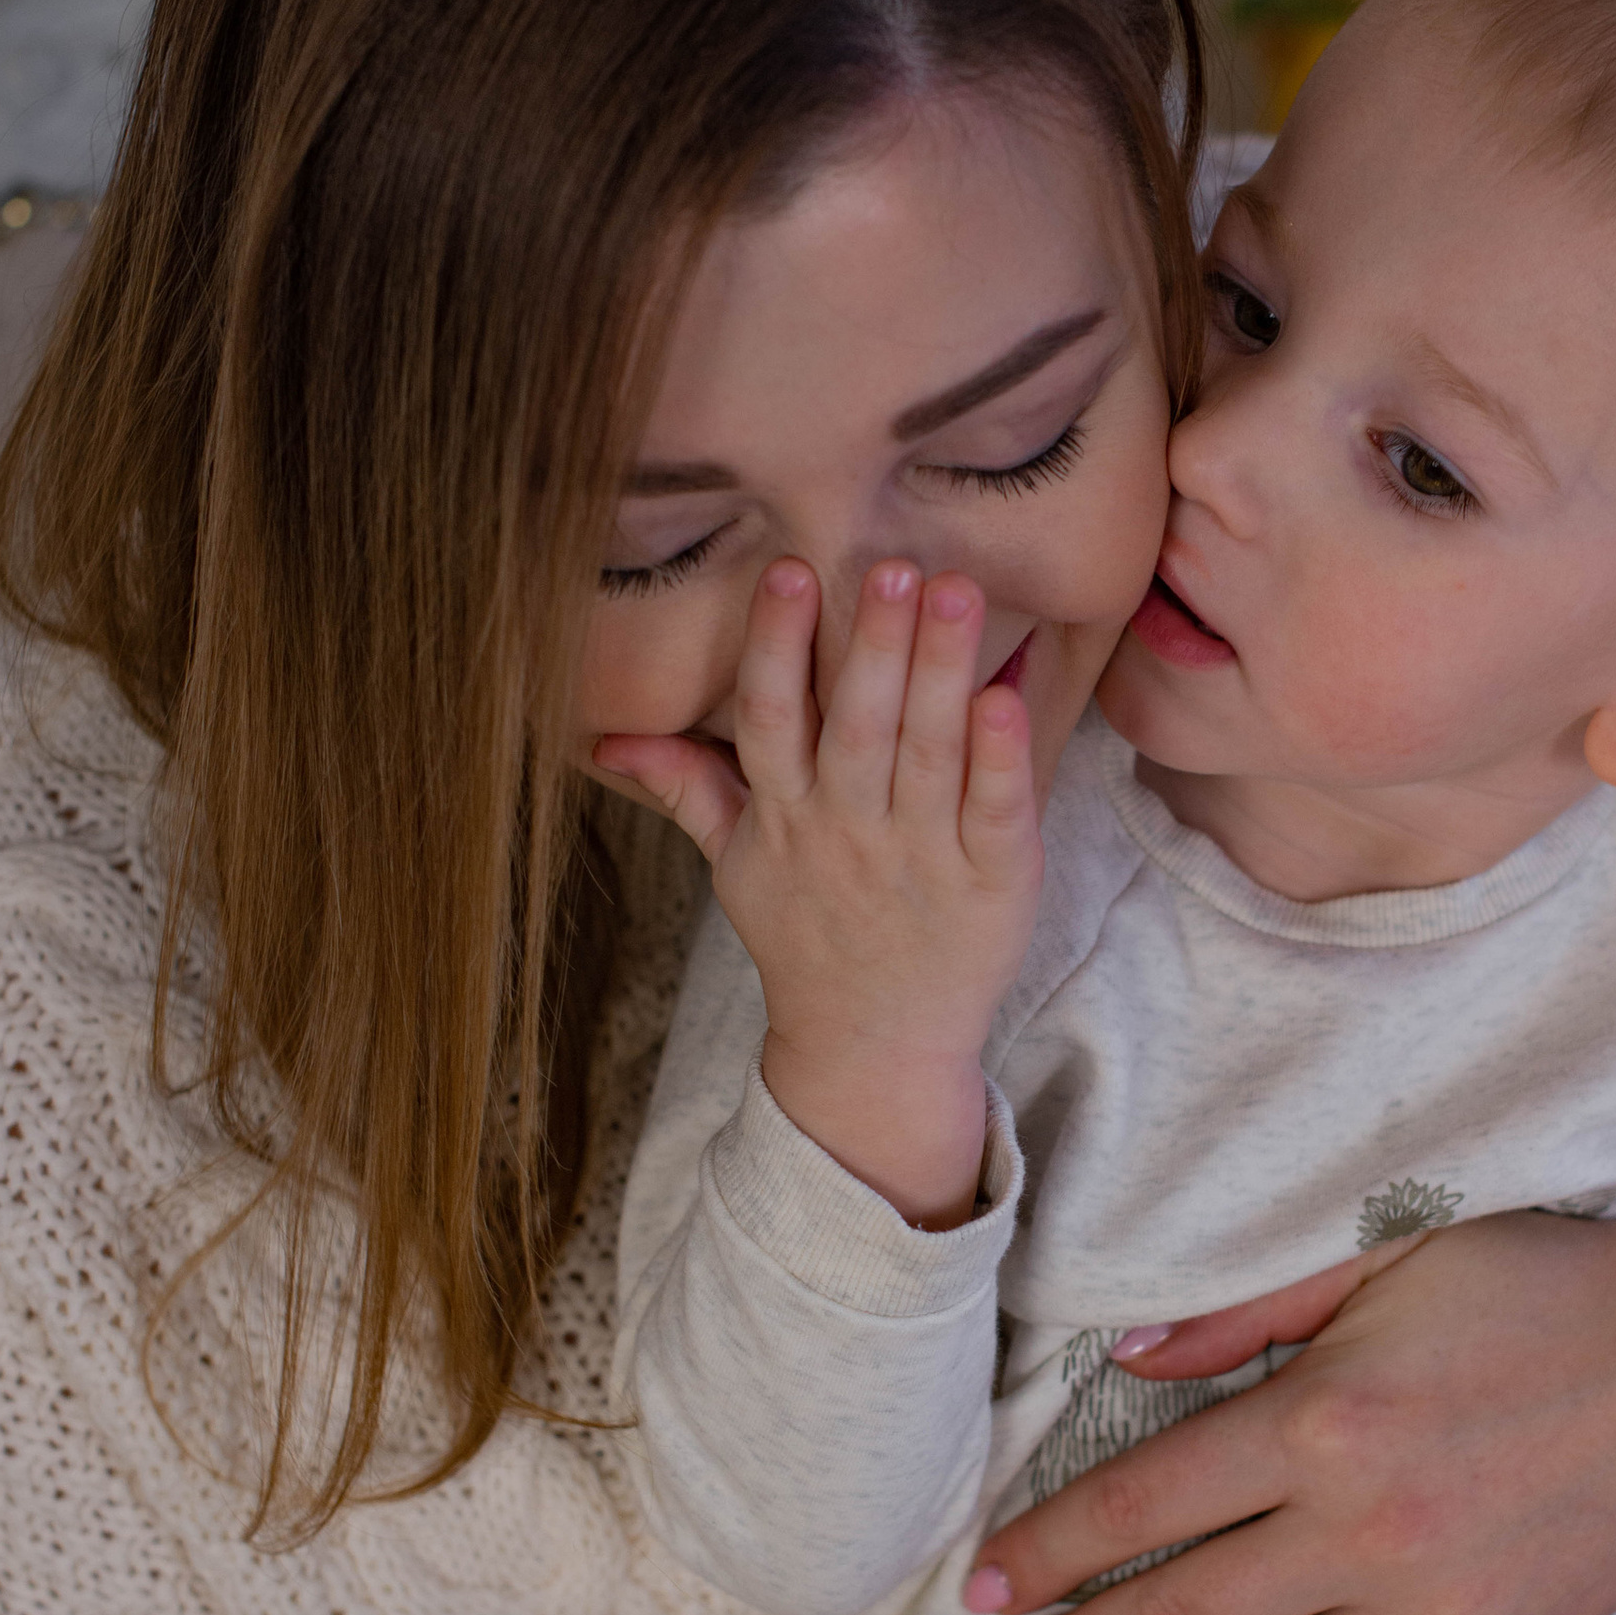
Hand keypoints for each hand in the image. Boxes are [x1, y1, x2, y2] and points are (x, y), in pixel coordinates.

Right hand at [597, 558, 1039, 1227]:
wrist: (874, 1050)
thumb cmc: (811, 940)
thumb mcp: (739, 868)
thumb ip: (689, 789)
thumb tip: (607, 739)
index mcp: (785, 817)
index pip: (771, 718)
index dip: (776, 644)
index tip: (788, 571)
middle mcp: (848, 831)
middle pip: (856, 727)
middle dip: (873, 644)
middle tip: (892, 564)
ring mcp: (921, 857)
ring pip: (929, 753)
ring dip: (942, 672)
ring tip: (956, 592)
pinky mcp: (991, 883)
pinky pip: (993, 812)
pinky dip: (1000, 759)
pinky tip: (1008, 697)